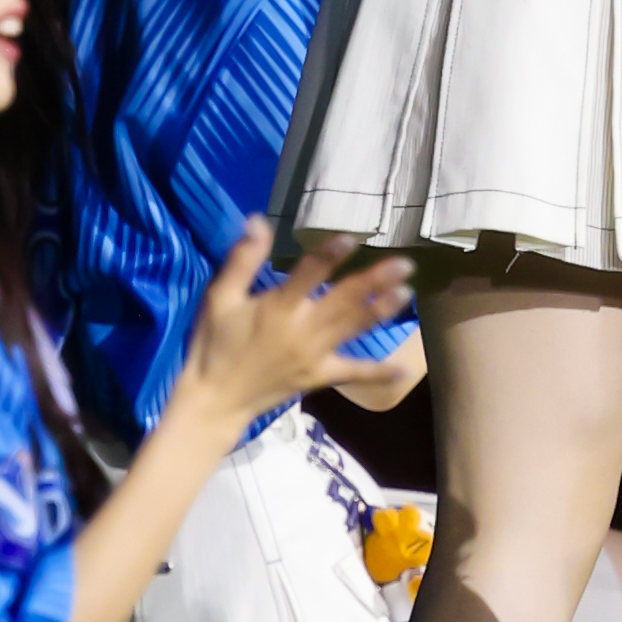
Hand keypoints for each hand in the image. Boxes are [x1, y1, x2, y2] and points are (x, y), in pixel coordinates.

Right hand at [179, 222, 414, 436]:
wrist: (214, 400)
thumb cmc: (214, 344)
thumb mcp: (219, 298)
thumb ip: (242, 260)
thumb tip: (259, 221)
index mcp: (278, 307)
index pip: (309, 274)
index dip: (331, 255)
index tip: (354, 237)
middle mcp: (303, 329)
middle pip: (345, 300)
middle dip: (376, 280)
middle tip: (405, 263)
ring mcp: (315, 355)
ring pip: (355, 328)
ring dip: (382, 310)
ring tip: (407, 293)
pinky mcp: (319, 376)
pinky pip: (353, 372)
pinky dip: (378, 372)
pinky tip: (405, 369)